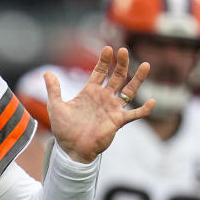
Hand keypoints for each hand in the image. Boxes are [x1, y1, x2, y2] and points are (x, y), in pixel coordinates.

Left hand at [45, 46, 153, 162]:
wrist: (71, 150)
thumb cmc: (64, 130)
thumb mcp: (56, 106)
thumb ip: (53, 90)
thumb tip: (46, 73)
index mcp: (89, 92)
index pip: (100, 72)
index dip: (104, 61)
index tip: (108, 49)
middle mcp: (103, 98)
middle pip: (116, 77)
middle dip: (120, 63)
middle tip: (123, 50)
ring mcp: (112, 109)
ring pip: (129, 90)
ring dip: (137, 78)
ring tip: (146, 64)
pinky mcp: (118, 121)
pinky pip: (134, 114)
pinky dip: (144, 109)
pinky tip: (152, 102)